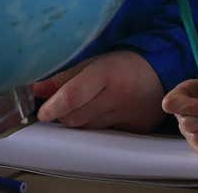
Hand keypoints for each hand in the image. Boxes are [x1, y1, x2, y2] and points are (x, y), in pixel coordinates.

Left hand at [31, 51, 164, 131]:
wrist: (161, 72)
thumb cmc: (124, 64)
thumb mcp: (93, 63)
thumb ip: (64, 78)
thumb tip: (36, 90)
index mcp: (106, 74)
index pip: (73, 95)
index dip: (53, 106)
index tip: (41, 113)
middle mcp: (118, 97)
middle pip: (76, 118)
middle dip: (63, 114)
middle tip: (63, 105)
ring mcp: (128, 116)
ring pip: (88, 129)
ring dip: (79, 121)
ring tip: (87, 105)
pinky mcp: (134, 130)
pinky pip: (104, 135)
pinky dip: (96, 127)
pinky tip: (103, 113)